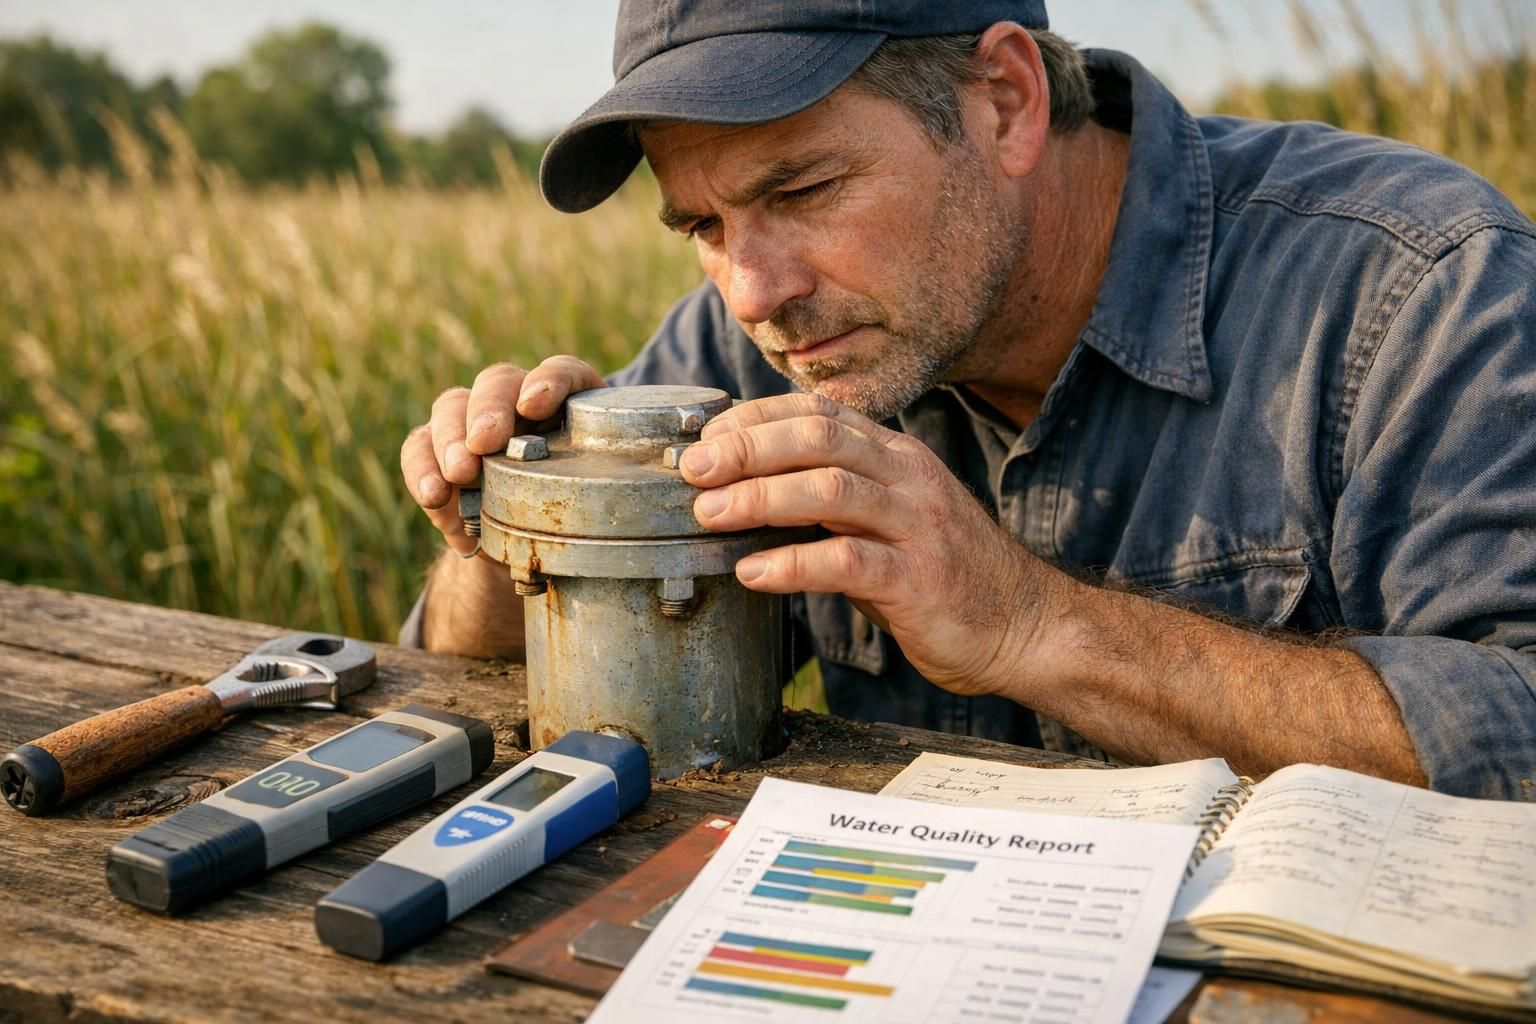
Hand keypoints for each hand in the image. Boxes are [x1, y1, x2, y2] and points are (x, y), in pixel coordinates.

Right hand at [400, 356, 605, 553]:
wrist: (519, 546)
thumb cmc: (567, 515)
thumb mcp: (592, 502)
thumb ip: (601, 488)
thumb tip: (623, 503)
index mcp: (565, 403)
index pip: (564, 372)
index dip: (551, 380)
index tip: (537, 404)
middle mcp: (515, 400)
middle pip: (499, 382)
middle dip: (490, 410)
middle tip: (487, 441)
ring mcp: (469, 420)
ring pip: (453, 406)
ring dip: (453, 438)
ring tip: (460, 472)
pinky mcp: (433, 448)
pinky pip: (418, 447)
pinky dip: (422, 469)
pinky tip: (433, 494)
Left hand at [679, 393, 1056, 696]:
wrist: (1023, 626)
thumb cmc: (942, 574)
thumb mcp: (889, 517)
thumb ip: (835, 497)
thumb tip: (748, 490)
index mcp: (895, 456)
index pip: (818, 412)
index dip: (754, 419)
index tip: (703, 439)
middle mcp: (907, 477)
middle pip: (817, 438)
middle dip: (745, 449)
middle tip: (690, 470)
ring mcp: (916, 525)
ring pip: (829, 490)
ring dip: (758, 498)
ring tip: (708, 515)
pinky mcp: (918, 579)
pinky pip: (846, 562)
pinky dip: (791, 564)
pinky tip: (752, 572)